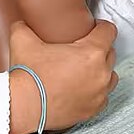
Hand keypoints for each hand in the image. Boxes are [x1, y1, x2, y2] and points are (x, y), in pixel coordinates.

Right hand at [7, 19, 118, 133]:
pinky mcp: (93, 110)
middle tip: (82, 47)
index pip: (109, 31)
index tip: (94, 27)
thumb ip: (24, 26)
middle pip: (110, 52)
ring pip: (110, 75)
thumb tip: (23, 24)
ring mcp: (99, 94)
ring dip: (101, 70)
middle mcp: (101, 74)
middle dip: (99, 48)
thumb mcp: (22, 40)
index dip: (101, 26)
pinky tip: (81, 88)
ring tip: (84, 68)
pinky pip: (103, 96)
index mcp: (91, 53)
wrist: (24, 106)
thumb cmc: (28, 77)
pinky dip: (95, 91)